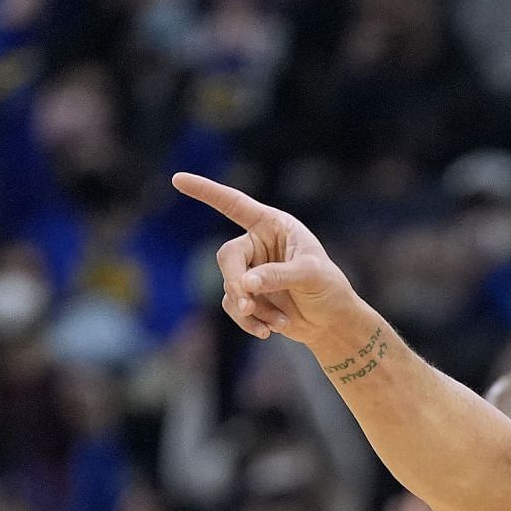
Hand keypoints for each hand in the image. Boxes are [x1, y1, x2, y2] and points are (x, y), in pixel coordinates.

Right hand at [173, 172, 359, 343]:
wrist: (331, 322)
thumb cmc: (329, 289)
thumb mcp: (311, 276)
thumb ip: (278, 275)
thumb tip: (246, 283)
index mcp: (274, 226)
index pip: (235, 205)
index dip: (207, 192)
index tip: (178, 179)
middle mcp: (258, 244)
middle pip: (228, 257)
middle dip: (236, 282)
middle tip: (248, 304)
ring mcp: (250, 270)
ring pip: (231, 286)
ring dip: (252, 309)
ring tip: (279, 324)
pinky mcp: (247, 295)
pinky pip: (234, 306)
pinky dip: (249, 321)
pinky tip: (269, 331)